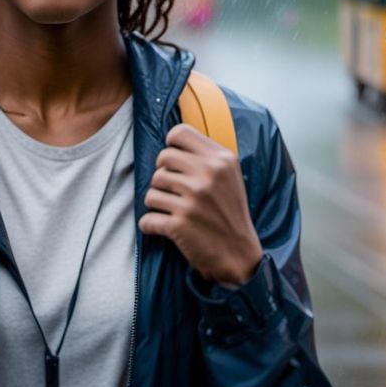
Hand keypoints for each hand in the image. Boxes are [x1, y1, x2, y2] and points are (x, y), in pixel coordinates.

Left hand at [139, 122, 264, 287]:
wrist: (239, 253)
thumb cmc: (229, 212)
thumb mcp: (229, 176)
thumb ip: (206, 156)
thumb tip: (172, 141)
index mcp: (221, 160)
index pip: (179, 133)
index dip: (170, 147)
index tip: (174, 162)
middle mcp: (207, 176)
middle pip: (161, 160)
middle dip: (162, 176)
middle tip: (173, 191)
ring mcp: (193, 200)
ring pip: (151, 189)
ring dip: (156, 202)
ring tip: (172, 210)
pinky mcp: (179, 224)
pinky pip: (146, 218)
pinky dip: (150, 225)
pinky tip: (165, 227)